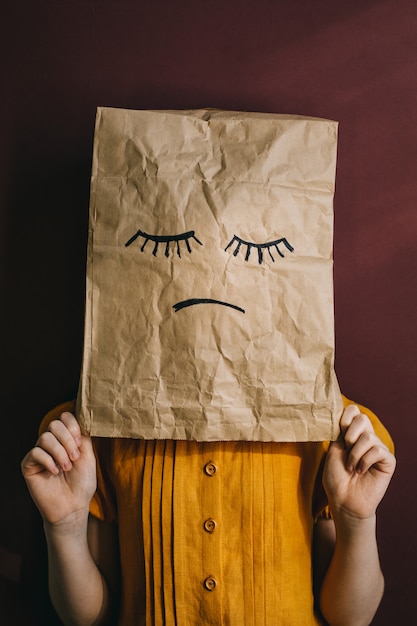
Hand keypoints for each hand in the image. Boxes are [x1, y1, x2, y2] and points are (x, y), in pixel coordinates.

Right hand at [21, 412, 96, 525]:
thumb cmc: (82, 484)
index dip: (73, 426)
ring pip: (45, 438)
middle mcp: (52, 444)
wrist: (73, 507)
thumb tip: (78, 420)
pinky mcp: (28, 465)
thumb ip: (83, 437)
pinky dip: (48, 461)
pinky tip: (55, 472)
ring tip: (66, 467)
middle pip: (54, 424)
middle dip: (68, 440)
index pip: (64, 417)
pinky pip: (35, 453)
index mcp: (66, 439)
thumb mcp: (89, 456)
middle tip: (74, 458)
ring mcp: (39, 454)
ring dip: (59, 452)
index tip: (80, 443)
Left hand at [323, 404, 395, 521]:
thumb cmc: (336, 478)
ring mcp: (378, 449)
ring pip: (368, 437)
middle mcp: (367, 439)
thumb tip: (346, 411)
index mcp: (352, 434)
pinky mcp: (388, 461)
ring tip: (351, 467)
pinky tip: (361, 471)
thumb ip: (340, 431)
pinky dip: (365, 461)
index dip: (345, 418)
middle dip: (349, 435)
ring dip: (354, 454)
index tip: (339, 434)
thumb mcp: (333, 450)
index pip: (353, 411)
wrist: (343, 501)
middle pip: (362, 418)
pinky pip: (378, 450)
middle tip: (345, 451)